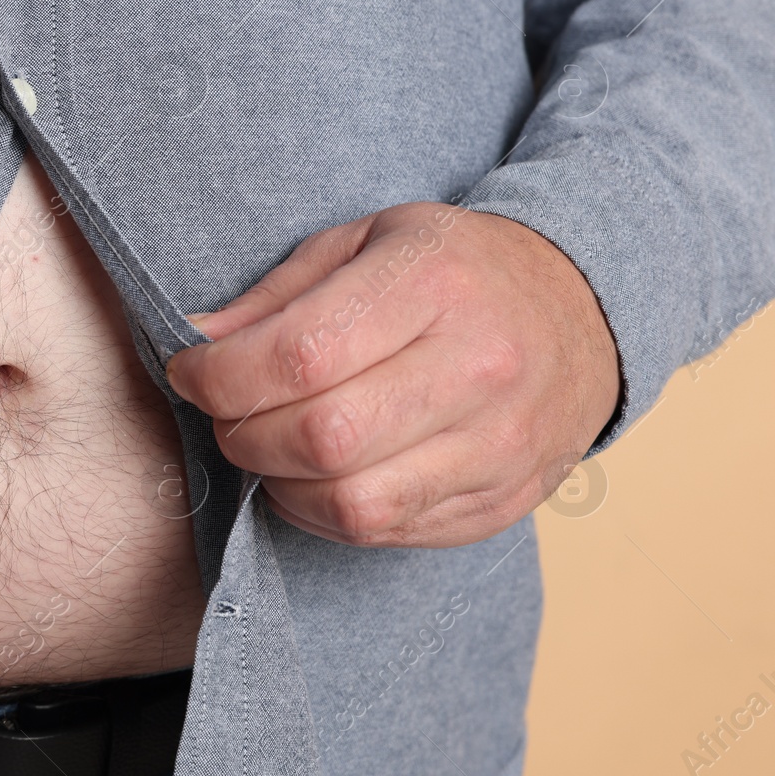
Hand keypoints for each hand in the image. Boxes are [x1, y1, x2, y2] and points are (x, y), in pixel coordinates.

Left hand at [163, 202, 620, 547]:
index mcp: (434, 282)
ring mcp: (500, 444)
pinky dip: (327, 514)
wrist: (582, 311)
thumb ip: (277, 295)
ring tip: (272, 447)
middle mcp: (479, 366)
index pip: (301, 355)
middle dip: (245, 434)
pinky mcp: (502, 500)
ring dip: (281, 485)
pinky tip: (319, 475)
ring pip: (353, 503)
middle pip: (323, 437)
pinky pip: (387, 533)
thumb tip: (195, 343)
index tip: (193, 372)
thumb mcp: (366, 241)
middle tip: (229, 414)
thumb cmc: (452, 270)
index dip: (222, 377)